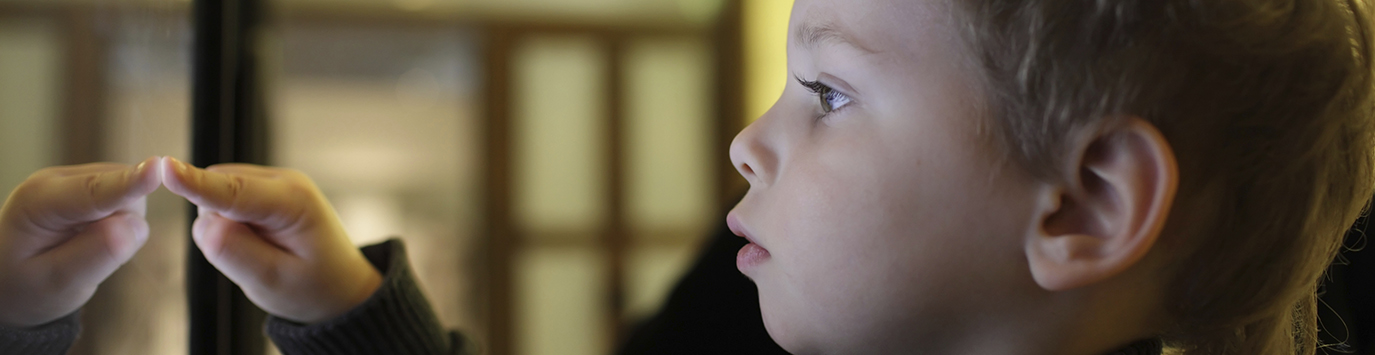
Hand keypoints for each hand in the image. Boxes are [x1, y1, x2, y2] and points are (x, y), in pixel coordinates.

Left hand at [0, 158, 160, 326]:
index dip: (129, 183)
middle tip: (90, 258)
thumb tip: (134, 227)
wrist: (10, 281)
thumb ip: (95, 256)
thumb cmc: (27, 286)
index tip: (157, 167)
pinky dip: (121, 222)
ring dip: (122, 225)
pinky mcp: (89, 183)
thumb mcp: (56, 284)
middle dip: (123, 225)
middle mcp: (56, 180)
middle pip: (122, 192)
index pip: (93, 192)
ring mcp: (74, 178)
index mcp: (38, 202)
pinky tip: (92, 237)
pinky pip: (128, 199)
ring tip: (86, 249)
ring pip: (130, 195)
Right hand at [160, 157, 380, 323]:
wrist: (339, 287)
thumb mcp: (274, 281)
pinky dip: (230, 224)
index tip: (165, 168)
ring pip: (216, 196)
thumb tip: (206, 225)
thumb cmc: (313, 287)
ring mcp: (274, 181)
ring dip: (225, 226)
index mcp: (293, 202)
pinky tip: (258, 241)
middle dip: (218, 226)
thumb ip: (236, 253)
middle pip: (217, 191)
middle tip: (253, 258)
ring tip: (261, 251)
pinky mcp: (263, 188)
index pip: (234, 192)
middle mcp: (284, 181)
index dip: (195, 183)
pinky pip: (223, 201)